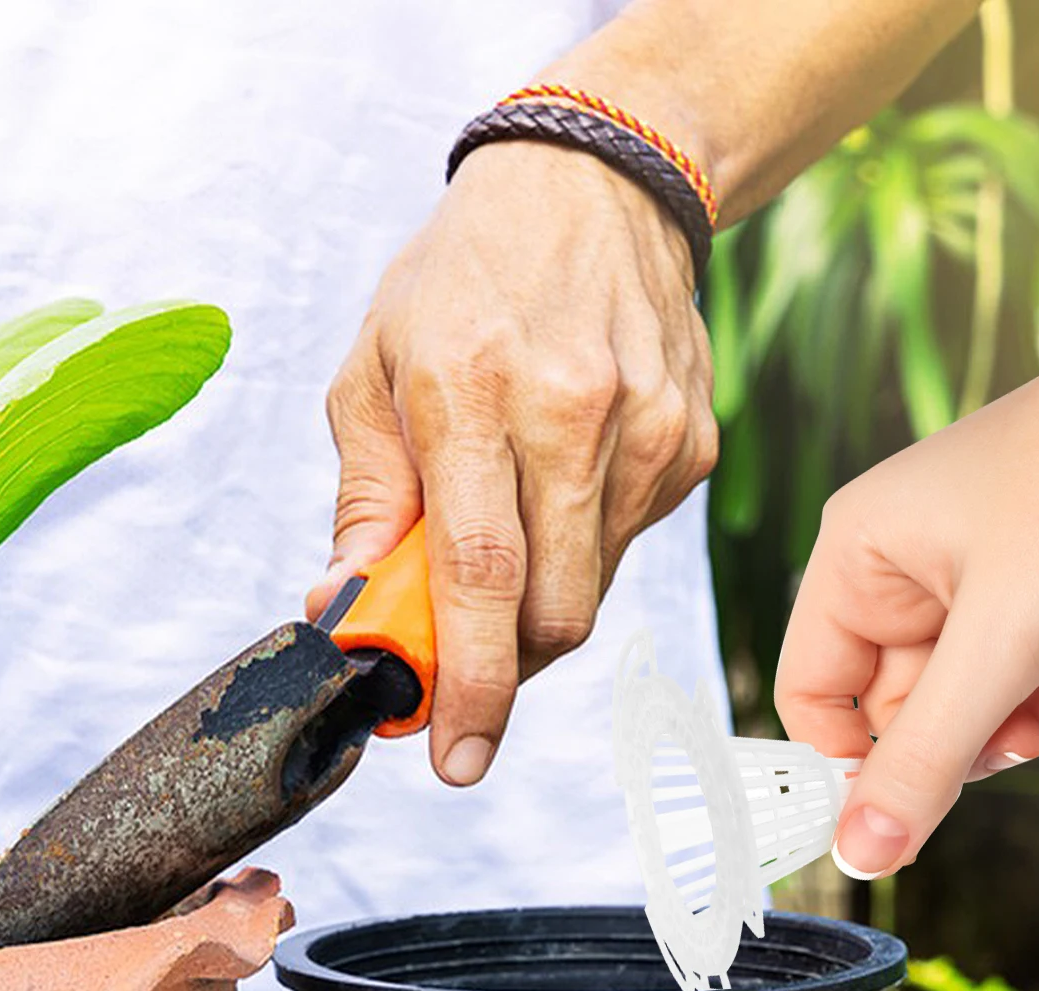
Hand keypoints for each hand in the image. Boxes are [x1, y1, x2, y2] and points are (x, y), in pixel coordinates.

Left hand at [310, 141, 717, 785]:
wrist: (596, 186)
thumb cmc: (465, 278)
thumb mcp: (374, 365)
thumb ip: (365, 497)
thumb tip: (348, 606)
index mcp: (474, 390)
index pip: (481, 574)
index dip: (471, 682)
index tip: (455, 756)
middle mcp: (571, 412)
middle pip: (552, 612)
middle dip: (502, 667)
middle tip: (461, 664)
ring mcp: (647, 432)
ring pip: (592, 592)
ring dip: (535, 607)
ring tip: (506, 536)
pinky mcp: (690, 445)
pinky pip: (627, 548)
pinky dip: (581, 553)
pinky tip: (560, 486)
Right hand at [773, 340, 1038, 879]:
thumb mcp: (1000, 645)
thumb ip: (925, 759)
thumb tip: (858, 855)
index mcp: (856, 560)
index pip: (813, 695)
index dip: (858, 759)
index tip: (915, 804)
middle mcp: (903, 564)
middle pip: (909, 707)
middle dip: (985, 731)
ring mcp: (973, 568)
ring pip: (983, 692)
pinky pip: (1038, 658)